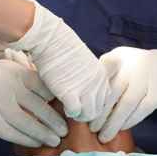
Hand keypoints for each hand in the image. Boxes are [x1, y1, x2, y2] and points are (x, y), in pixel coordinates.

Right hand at [0, 60, 68, 147]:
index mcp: (13, 70)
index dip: (58, 100)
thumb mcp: (2, 74)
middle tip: (64, 129)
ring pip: (28, 122)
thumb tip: (54, 100)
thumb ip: (24, 82)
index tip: (69, 110)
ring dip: (44, 133)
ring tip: (54, 140)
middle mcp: (6, 84)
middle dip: (54, 120)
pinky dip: (28, 140)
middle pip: (38, 105)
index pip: (43, 85)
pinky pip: (15, 133)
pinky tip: (36, 143)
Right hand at [8, 0, 113, 121]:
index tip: (83, 103)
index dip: (94, 105)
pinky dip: (69, 112)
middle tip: (75, 109)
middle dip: (87, 113)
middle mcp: (98, 83)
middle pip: (98, 111)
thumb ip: (91, 78)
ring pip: (89, 115)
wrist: (51, 39)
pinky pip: (75, 112)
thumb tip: (87, 92)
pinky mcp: (70, 92)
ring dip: (78, 115)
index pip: (106, 101)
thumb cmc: (63, 50)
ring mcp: (85, 88)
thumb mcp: (86, 63)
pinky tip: (63, 104)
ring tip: (69, 109)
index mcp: (102, 76)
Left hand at [90, 47, 156, 142]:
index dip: (89, 94)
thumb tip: (83, 94)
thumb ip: (105, 71)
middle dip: (99, 113)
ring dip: (113, 123)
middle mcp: (132, 66)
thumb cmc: (142, 67)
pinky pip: (141, 111)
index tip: (80, 109)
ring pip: (125, 105)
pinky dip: (129, 121)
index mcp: (119, 56)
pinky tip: (120, 129)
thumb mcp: (123, 60)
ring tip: (103, 136)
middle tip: (90, 128)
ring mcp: (146, 79)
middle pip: (111, 92)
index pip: (99, 76)